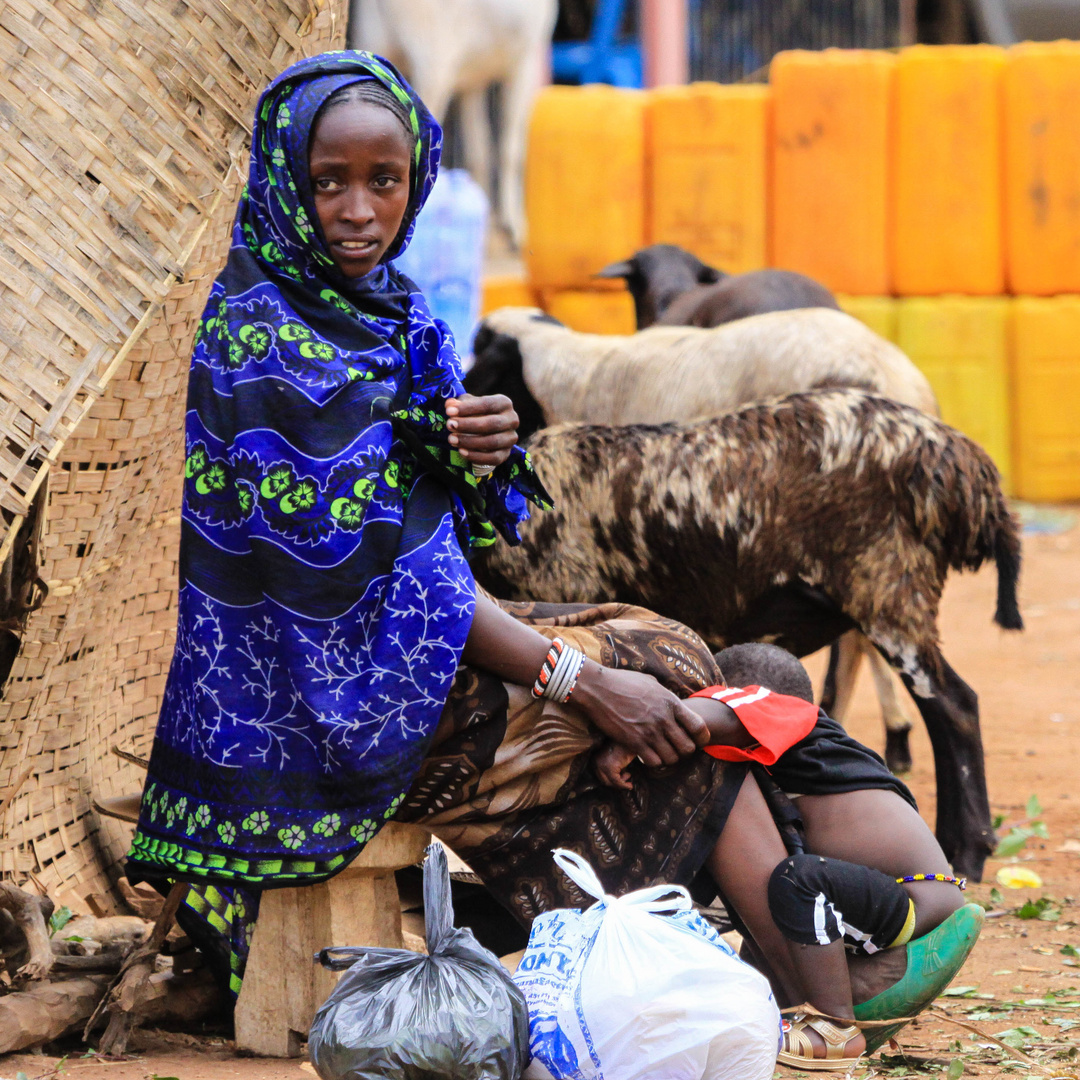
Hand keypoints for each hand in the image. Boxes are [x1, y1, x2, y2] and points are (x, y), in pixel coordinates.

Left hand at [446, 393, 518, 467]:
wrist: (487, 432)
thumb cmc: (477, 413)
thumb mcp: (468, 405)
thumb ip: (459, 403)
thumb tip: (450, 404)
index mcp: (504, 403)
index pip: (487, 404)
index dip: (467, 408)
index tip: (448, 411)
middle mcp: (512, 420)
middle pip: (492, 423)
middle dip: (468, 425)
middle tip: (450, 425)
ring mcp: (510, 438)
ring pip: (493, 442)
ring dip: (470, 441)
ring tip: (451, 439)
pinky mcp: (506, 454)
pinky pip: (493, 458)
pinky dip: (476, 456)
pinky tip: (461, 451)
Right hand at [572, 663, 708, 767]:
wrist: (597, 688)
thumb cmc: (622, 681)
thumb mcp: (651, 682)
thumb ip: (665, 695)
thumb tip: (672, 701)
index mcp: (670, 702)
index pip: (699, 727)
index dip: (702, 738)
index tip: (698, 740)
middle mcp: (663, 719)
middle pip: (688, 748)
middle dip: (685, 751)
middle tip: (677, 748)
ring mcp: (648, 732)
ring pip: (672, 758)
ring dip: (668, 758)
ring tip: (662, 752)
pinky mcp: (634, 742)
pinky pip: (654, 762)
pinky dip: (653, 762)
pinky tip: (648, 754)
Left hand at [594, 742, 635, 789]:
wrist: (632, 739)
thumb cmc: (625, 747)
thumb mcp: (616, 759)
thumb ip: (613, 768)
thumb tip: (616, 781)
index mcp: (595, 759)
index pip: (601, 776)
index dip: (611, 780)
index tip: (622, 778)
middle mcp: (596, 762)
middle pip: (604, 781)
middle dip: (616, 783)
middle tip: (626, 778)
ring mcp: (601, 765)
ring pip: (610, 783)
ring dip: (620, 784)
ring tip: (628, 776)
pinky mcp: (609, 768)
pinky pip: (616, 782)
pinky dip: (624, 785)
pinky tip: (630, 785)